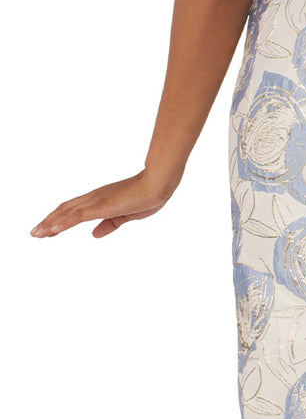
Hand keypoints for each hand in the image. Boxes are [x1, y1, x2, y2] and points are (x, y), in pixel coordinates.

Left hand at [30, 168, 178, 239]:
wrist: (158, 184)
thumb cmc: (147, 196)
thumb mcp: (126, 216)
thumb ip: (110, 224)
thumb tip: (95, 234)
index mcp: (100, 199)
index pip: (73, 210)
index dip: (58, 218)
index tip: (47, 229)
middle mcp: (94, 197)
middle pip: (65, 209)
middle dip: (48, 221)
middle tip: (34, 233)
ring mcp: (97, 200)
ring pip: (67, 212)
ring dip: (50, 223)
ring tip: (37, 234)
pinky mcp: (102, 206)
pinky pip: (78, 216)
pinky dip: (63, 222)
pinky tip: (52, 230)